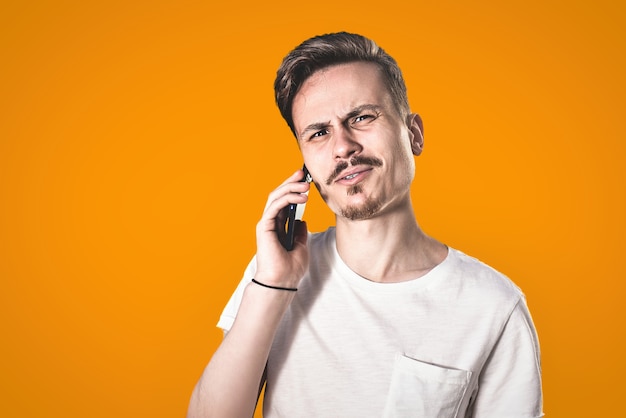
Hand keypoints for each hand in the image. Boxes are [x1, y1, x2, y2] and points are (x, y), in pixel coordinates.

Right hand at [255, 169, 310, 287]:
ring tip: (305, 185)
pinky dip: (287, 198)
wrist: (282, 281)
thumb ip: (299, 231)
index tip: (305, 179)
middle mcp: (271, 223)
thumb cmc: (290, 268)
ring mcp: (266, 224)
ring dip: (290, 188)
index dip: (293, 189)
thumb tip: (302, 220)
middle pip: (278, 195)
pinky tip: (301, 197)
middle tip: (303, 174)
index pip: (285, 201)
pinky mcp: (264, 227)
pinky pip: (274, 206)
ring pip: (275, 197)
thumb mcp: (301, 245)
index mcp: (279, 226)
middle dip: (290, 182)